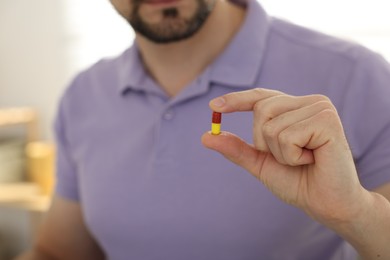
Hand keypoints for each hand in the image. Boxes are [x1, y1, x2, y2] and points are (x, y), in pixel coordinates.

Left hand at [201, 88, 368, 224]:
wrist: (325, 204)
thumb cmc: (297, 182)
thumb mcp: (261, 163)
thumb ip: (237, 148)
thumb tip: (206, 136)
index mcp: (295, 108)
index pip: (261, 97)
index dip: (237, 100)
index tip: (213, 107)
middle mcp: (309, 102)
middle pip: (260, 109)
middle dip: (265, 142)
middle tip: (290, 157)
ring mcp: (320, 108)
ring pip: (270, 126)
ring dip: (280, 153)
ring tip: (303, 160)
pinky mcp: (327, 120)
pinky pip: (286, 136)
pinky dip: (291, 156)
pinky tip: (311, 160)